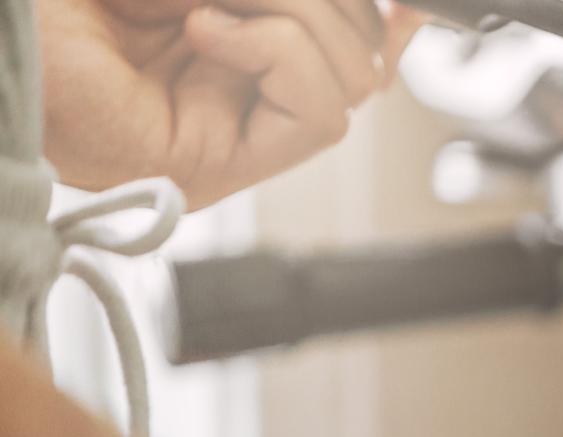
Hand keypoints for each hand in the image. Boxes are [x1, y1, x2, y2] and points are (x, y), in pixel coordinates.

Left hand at [37, 0, 423, 206]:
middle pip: (363, 55)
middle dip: (317, 5)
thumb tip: (386, 10)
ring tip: (208, 7)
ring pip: (353, 83)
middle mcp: (241, 94)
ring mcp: (233, 133)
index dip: (378, 14)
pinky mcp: (221, 166)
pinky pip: (317, 116)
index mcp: (234, 44)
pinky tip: (206, 31)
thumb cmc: (65, 9)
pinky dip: (278, 55)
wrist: (8, 35)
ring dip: (295, 21)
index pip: (351, 38)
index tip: (395, 1)